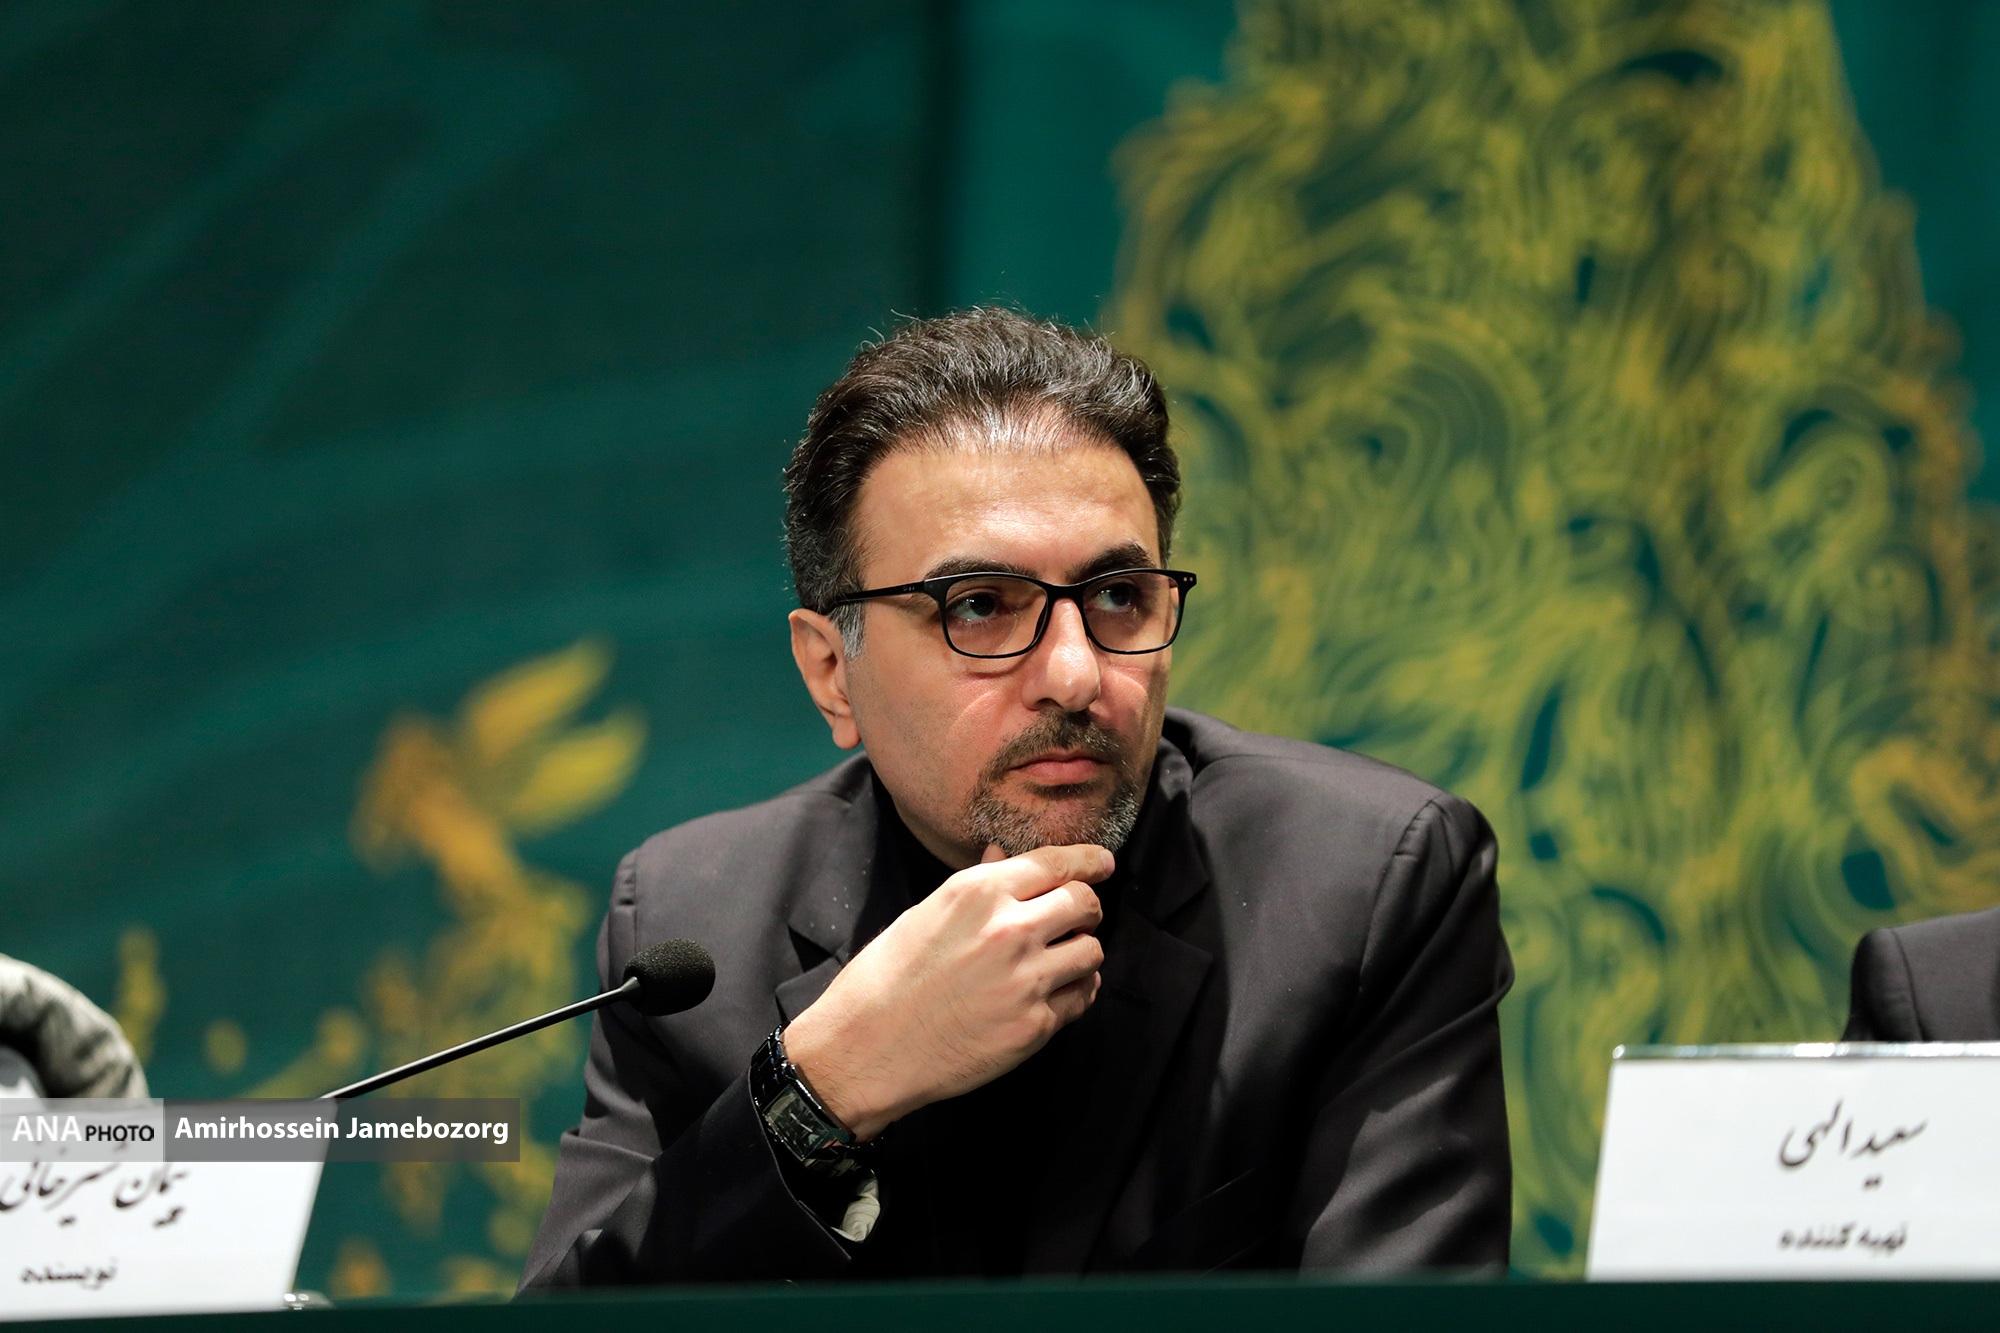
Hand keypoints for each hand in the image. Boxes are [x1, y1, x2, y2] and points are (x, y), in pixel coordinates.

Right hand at [780, 842, 1110, 1140]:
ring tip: (1059, 960)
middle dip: (1087, 908)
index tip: (1103, 864)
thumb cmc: (887, 977)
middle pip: (1085, 904)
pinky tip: (1052, 993)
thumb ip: (979, 885)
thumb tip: (1005, 856)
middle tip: (1078, 918)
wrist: (867, 1047)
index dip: (1089, 861)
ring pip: (1092, 951)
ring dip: (1081, 952)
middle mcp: (1009, 930)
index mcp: (979, 893)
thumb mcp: (927, 914)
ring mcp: (1026, 981)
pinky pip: (1081, 998)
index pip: (1057, 863)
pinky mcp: (1034, 1026)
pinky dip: (1074, 992)